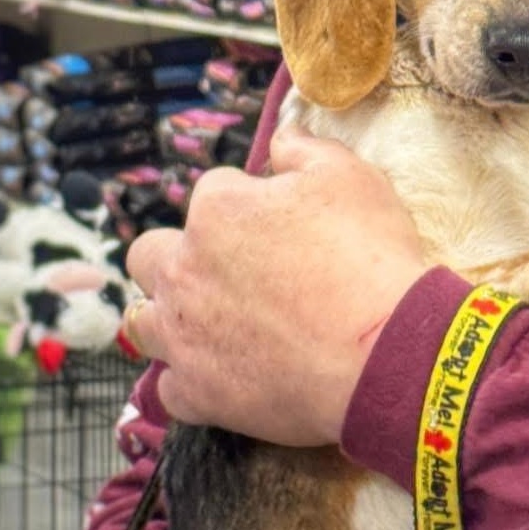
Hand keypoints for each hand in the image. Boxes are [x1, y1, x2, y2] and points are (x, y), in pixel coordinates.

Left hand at [124, 123, 427, 444]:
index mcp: (218, 209)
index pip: (215, 193)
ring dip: (170, 319)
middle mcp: (185, 268)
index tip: (285, 230)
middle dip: (182, 258)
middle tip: (235, 277)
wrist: (384, 353)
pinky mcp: (198, 392)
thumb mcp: (353, 179)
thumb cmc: (372, 260)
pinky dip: (193, 383)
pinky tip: (225, 380)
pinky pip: (171, 389)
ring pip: (144, 322)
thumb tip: (281, 137)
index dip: (251, 209)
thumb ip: (307, 150)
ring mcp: (185, 335)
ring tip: (212, 328)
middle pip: (152, 255)